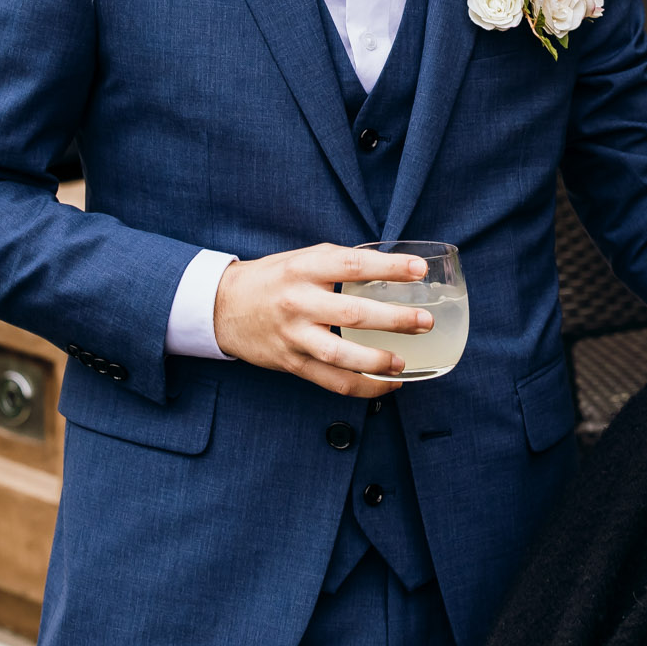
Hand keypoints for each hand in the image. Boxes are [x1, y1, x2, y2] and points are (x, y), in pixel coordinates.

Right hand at [212, 243, 430, 397]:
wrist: (222, 307)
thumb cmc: (274, 279)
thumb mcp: (303, 259)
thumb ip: (341, 263)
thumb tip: (394, 268)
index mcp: (304, 268)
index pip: (351, 265)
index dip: (388, 267)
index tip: (418, 269)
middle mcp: (299, 302)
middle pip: (352, 314)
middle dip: (394, 320)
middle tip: (424, 322)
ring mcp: (294, 336)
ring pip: (341, 355)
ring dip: (378, 361)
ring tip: (404, 363)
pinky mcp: (292, 363)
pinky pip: (331, 381)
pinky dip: (362, 387)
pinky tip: (387, 383)